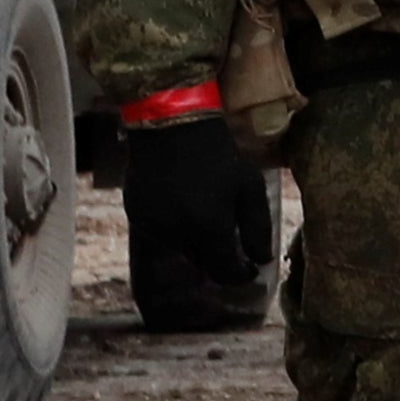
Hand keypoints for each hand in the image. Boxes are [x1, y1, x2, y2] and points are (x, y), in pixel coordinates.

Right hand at [123, 110, 276, 326]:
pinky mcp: (137, 216)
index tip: (250, 268)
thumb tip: (262, 260)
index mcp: (209, 229)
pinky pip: (161, 233)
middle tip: (233, 246)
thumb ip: (258, 229)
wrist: (172, 126)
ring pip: (181, 249)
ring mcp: (154, 227)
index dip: (241, 274)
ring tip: (207, 214)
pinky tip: (184, 205)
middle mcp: (178, 235)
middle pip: (203, 264)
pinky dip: (175, 228)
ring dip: (197, 242)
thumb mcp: (250, 187)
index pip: (226, 272)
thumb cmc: (219, 155)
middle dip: (220, 259)